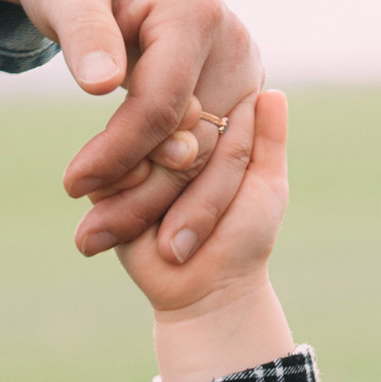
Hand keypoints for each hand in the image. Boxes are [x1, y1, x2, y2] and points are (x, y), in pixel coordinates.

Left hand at [0, 0, 261, 262]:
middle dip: (143, 197)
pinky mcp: (238, 101)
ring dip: (158, 209)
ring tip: (100, 239)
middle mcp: (235, 48)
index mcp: (197, 14)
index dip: (121, 149)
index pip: (164, 102)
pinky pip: (208, 160)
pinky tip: (127, 223)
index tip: (73, 185)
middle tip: (87, 238)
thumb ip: (84, 34)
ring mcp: (244, 77)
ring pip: (207, 163)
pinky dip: (170, 192)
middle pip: (196, 144)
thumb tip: (102, 87)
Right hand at [116, 87, 296, 381]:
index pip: (200, 102)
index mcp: (204, 138)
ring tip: (172, 191)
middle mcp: (166, 147)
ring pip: (135, 139)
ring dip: (155, 160)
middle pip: (163, 117)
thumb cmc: (244, 238)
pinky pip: (108, 170)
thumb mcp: (265, 186)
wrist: (209, 289)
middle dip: (180, 141)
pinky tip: (141, 194)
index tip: (211, 132)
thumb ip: (269, 141)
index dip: (206, 115)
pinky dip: (127, 180)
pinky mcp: (108, 191)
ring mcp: (136, 166)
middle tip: (188, 163)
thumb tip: (272, 92)